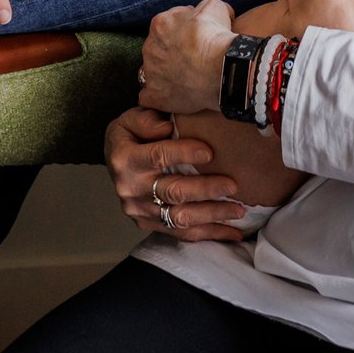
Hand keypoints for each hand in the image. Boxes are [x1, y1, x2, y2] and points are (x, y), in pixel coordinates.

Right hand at [104, 106, 244, 241]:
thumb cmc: (130, 137)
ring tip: (239, 210)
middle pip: (173, 192)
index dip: (184, 154)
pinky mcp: (149, 225)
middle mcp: (132, 189)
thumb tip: (167, 127)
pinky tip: (231, 232)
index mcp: (127, 159)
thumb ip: (147, 119)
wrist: (114, 162)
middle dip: (206, 189)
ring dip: (212, 215)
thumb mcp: (130, 118)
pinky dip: (209, 233)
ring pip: (180, 217)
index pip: (158, 156)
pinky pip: (182, 233)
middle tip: (232, 185)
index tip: (209, 153)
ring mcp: (141, 211)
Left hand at [139, 0, 235, 113]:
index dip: (184, 31)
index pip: (168, 24)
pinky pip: (149, 96)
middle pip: (158, 48)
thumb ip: (203, 7)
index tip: (196, 38)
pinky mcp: (154, 95)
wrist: (221, 69)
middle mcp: (149, 47)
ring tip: (186, 78)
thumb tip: (205, 13)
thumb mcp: (214, 7)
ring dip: (165, 73)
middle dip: (172, 52)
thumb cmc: (217, 37)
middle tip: (193, 58)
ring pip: (153, 71)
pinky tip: (174, 95)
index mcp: (160, 24)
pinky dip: (159, 96)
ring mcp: (150, 73)